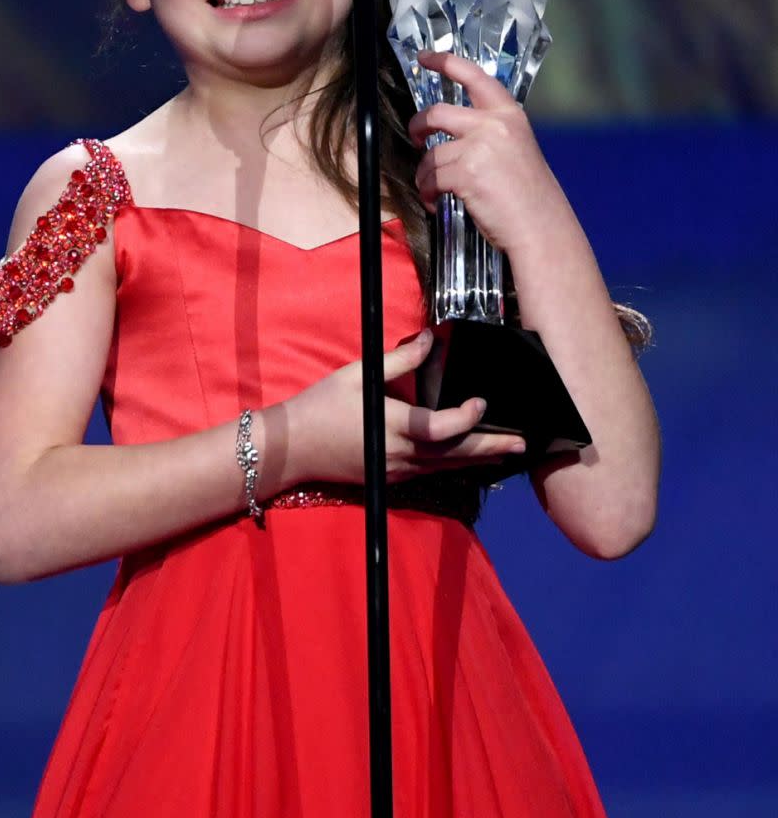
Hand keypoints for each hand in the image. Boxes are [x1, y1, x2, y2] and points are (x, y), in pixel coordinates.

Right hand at [286, 330, 526, 485]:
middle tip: (522, 443)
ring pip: (448, 466)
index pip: (441, 428)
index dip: (467, 417)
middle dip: (491, 448)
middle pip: (456, 454)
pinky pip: (433, 471)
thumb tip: (429, 339)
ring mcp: (398, 470)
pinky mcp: (393, 478)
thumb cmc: (322, 406)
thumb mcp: (358, 375)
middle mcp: (401, 454)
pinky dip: (455, 463)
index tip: (482, 402)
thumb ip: (399, 360)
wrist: (293, 448)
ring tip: (508, 453)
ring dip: (479, 459)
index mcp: (394, 426)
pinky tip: (469, 458)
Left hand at [409, 51, 573, 256]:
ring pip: (431, 155)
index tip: (426, 56)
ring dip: (425, 175)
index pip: (473, 76)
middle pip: (436, 113)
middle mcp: (494, 125)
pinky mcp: (466, 174)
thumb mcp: (517, 149)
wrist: (542, 227)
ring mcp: (479, 148)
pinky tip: (438, 203)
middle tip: (416, 137)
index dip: (444, 62)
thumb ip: (490, 133)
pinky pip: (432, 179)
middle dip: (418, 126)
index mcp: (509, 115)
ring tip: (434, 190)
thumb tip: (453, 134)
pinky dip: (429, 194)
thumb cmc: (530, 196)